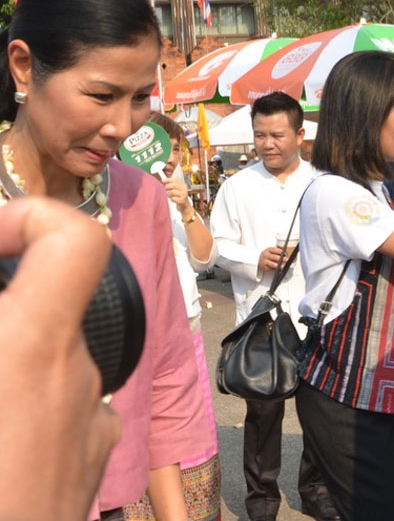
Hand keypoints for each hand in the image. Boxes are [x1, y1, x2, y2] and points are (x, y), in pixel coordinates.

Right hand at [0, 197, 121, 520]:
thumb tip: (1, 317)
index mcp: (28, 350)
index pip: (74, 239)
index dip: (28, 217)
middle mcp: (75, 382)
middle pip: (41, 311)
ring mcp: (85, 435)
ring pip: (43, 369)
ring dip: (3, 369)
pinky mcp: (83, 477)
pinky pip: (52, 421)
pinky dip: (16, 414)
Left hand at [159, 170, 191, 216]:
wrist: (184, 205)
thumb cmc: (178, 196)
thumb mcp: (176, 189)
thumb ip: (171, 184)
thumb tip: (163, 180)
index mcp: (183, 184)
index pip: (175, 180)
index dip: (168, 180)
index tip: (162, 180)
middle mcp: (185, 189)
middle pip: (174, 185)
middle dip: (167, 186)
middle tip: (165, 189)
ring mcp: (184, 194)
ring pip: (172, 192)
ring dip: (169, 194)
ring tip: (170, 196)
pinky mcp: (182, 200)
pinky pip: (173, 198)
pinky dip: (171, 199)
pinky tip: (173, 200)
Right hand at [257, 246, 284, 277]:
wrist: (259, 259)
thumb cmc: (268, 255)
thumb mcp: (271, 251)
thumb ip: (277, 252)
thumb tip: (285, 255)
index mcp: (268, 250)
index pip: (274, 250)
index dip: (280, 251)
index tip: (285, 253)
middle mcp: (265, 255)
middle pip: (274, 257)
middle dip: (281, 259)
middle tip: (287, 260)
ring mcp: (264, 261)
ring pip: (272, 264)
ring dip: (279, 265)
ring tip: (283, 266)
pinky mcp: (264, 267)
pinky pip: (271, 269)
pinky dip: (276, 269)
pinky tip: (279, 269)